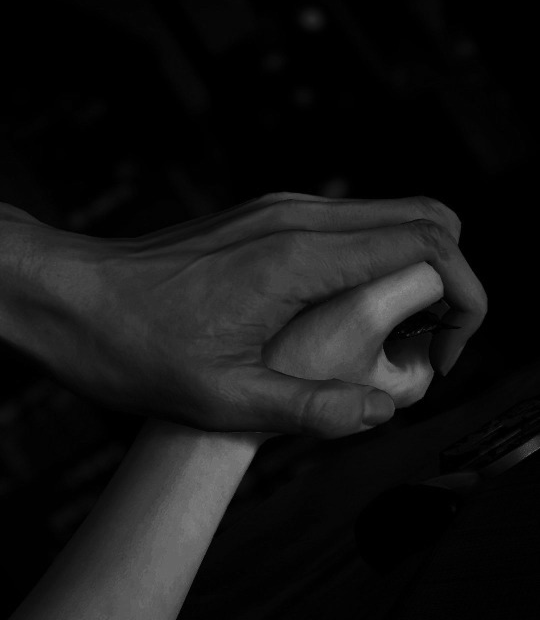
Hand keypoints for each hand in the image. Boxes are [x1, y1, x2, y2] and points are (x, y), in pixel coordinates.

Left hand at [33, 192, 486, 438]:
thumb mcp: (224, 399)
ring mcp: (284, 208)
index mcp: (299, 258)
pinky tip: (346, 319)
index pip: (429, 247)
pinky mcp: (269, 215)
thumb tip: (383, 410)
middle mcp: (300, 217)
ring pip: (394, 216)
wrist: (71, 298)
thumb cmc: (134, 347)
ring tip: (387, 343)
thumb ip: (313, 408)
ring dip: (416, 273)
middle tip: (423, 350)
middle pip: (428, 218)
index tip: (444, 355)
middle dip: (452, 283)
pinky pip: (353, 225)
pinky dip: (378, 264)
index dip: (465, 299)